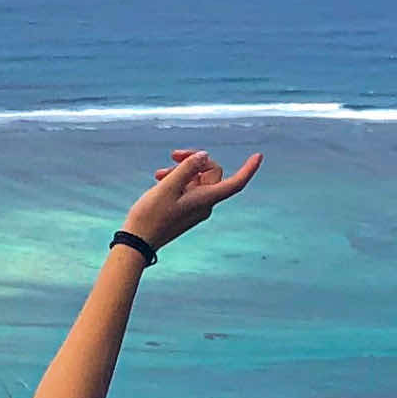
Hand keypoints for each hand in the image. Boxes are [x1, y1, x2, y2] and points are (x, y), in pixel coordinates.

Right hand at [121, 146, 259, 249]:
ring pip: (197, 181)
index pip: (236, 183)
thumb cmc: (151, 216)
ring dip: (181, 171)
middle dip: (194, 162)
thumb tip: (204, 155)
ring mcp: (196, 208)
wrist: (138, 241)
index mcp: (205, 200)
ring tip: (158, 174)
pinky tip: (160, 180)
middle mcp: (205, 204)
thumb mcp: (167, 186)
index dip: (248, 169)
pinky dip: (177, 181)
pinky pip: (189, 189)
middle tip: (173, 155)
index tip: (258, 156)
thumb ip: (187, 168)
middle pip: (211, 174)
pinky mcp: (186, 211)